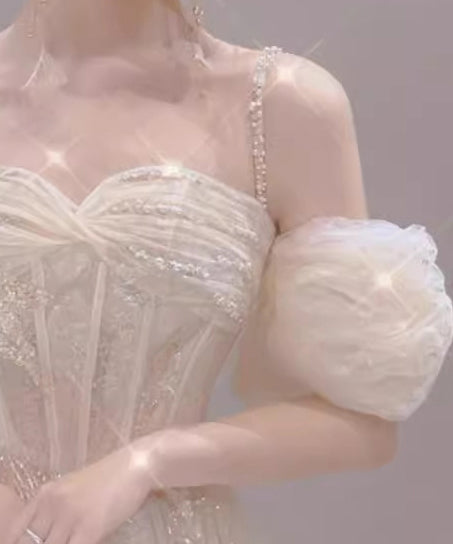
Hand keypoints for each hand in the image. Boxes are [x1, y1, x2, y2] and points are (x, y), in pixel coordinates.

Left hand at [5, 438, 157, 543]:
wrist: (137, 464)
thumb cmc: (109, 478)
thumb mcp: (73, 488)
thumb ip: (55, 508)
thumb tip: (45, 534)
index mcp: (44, 494)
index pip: (16, 532)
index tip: (38, 543)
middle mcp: (52, 504)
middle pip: (32, 543)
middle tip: (62, 542)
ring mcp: (69, 516)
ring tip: (77, 541)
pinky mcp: (89, 528)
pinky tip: (88, 543)